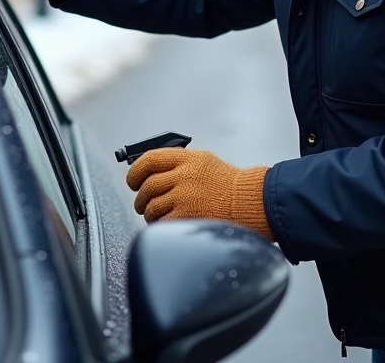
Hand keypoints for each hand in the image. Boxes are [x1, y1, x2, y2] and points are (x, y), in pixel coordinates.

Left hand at [126, 148, 272, 239]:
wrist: (251, 202)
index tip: (133, 180)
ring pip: (151, 206)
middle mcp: (185, 176)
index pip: (149, 159)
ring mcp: (185, 197)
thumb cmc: (227, 184)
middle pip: (147, 185)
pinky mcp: (188, 217)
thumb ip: (177, 164)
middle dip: (141, 197)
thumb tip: (147, 172)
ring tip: (157, 215)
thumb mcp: (204, 162)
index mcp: (188, 159)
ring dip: (149, 213)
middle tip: (143, 203)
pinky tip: (165, 223)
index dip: (135, 171)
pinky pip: (161, 222)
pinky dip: (159, 224)